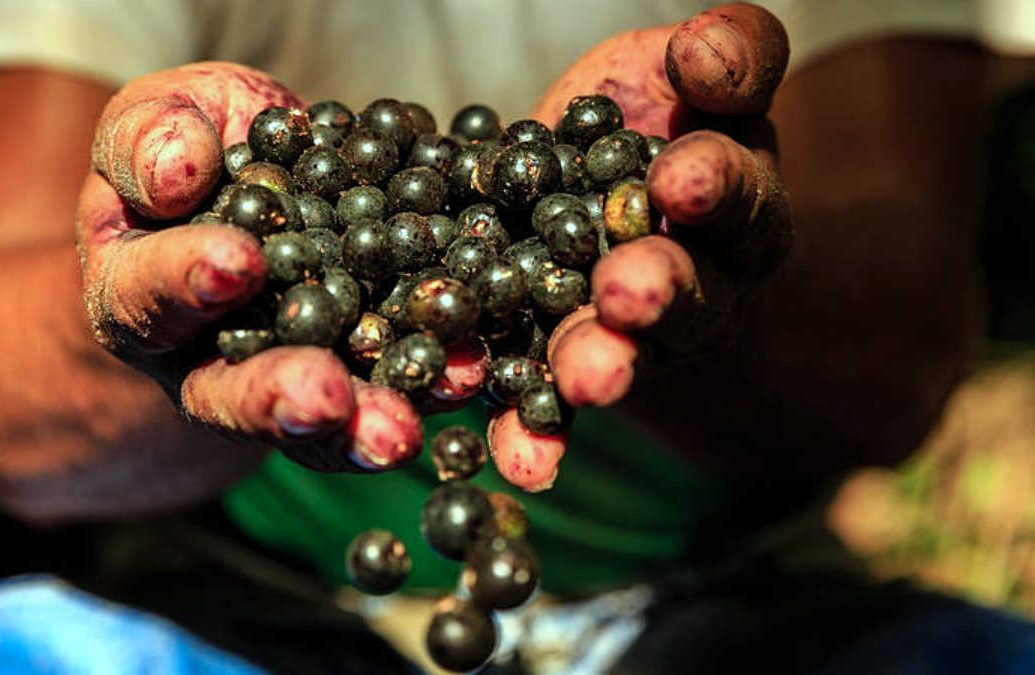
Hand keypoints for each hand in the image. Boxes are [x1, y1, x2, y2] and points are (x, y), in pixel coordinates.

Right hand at [77, 63, 421, 472]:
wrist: (254, 186)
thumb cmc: (193, 146)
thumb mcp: (159, 120)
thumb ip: (151, 137)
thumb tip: (176, 171)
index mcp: (136, 292)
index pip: (149, 294)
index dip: (188, 279)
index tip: (239, 263)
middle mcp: (200, 358)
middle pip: (227, 393)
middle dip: (276, 397)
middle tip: (321, 399)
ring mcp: (280, 379)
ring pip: (312, 424)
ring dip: (358, 427)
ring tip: (399, 432)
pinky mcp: (354, 379)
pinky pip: (382, 397)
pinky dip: (423, 389)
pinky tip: (464, 378)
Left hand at [488, 3, 792, 487]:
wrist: (613, 199)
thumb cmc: (658, 122)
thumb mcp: (690, 75)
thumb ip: (724, 58)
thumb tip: (707, 50)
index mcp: (736, 206)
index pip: (734, 192)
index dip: (714, 185)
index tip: (682, 176)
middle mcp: (700, 282)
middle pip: (688, 290)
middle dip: (658, 289)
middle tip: (628, 290)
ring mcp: (635, 339)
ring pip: (625, 354)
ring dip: (604, 366)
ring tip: (584, 377)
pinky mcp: (569, 371)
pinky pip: (555, 406)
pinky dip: (537, 433)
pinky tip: (520, 459)